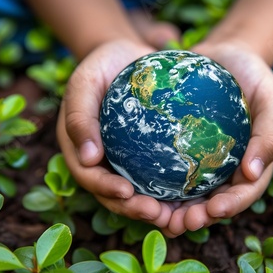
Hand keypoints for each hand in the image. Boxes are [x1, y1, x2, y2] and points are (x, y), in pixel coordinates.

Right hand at [57, 40, 179, 227]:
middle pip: (114, 195)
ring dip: (155, 209)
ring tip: (176, 215)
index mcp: (80, 150)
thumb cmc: (102, 67)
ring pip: (138, 194)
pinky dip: (172, 191)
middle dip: (134, 209)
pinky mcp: (146, 157)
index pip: (90, 177)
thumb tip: (88, 159)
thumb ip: (79, 117)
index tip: (127, 193)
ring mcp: (124, 162)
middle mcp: (101, 162)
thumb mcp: (83, 83)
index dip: (106, 190)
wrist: (128, 57)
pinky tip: (192, 196)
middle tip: (157, 213)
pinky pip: (158, 178)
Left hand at [160, 41, 272, 236]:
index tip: (213, 210)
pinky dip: (157, 183)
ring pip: (188, 194)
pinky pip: (168, 169)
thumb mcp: (272, 101)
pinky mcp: (182, 149)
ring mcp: (204, 161)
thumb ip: (269, 135)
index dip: (231, 206)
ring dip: (174, 211)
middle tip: (179, 223)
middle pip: (213, 202)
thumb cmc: (255, 77)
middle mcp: (227, 169)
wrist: (226, 56)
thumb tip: (253, 173)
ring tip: (157, 216)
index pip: (244, 193)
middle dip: (198, 218)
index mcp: (252, 164)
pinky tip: (138, 187)